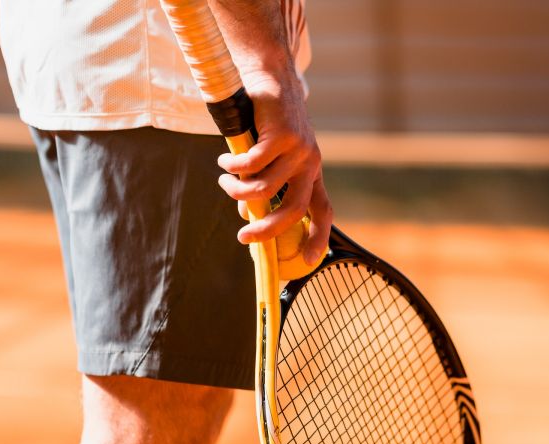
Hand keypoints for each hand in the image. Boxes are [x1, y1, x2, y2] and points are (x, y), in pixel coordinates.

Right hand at [216, 73, 332, 264]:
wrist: (270, 76)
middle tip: (243, 236)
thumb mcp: (272, 157)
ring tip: (224, 181)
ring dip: (238, 191)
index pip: (324, 212)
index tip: (307, 261)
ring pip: (265, 189)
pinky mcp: (281, 135)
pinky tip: (225, 161)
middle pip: (294, 210)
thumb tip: (250, 216)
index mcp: (312, 172)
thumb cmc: (266, 121)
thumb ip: (267, 184)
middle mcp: (310, 163)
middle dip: (267, 230)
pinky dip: (233, 167)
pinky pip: (252, 165)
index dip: (318, 238)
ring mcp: (298, 149)